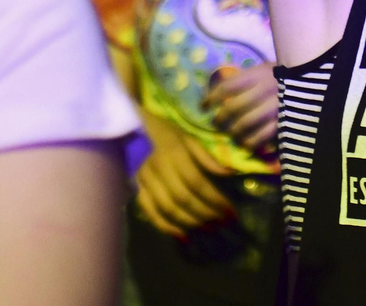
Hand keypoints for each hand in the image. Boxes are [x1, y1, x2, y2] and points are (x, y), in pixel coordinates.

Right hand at [134, 111, 235, 236]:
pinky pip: (151, 213)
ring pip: (168, 208)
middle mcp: (158, 168)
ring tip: (208, 229)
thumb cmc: (169, 134)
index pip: (197, 182)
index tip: (230, 211)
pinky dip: (166, 227)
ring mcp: (145, 181)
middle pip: (183, 198)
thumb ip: (208, 158)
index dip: (214, 199)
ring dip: (190, 222)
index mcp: (174, 153)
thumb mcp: (191, 138)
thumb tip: (229, 174)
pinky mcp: (137, 190)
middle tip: (221, 223)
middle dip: (205, 213)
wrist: (136, 131)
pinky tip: (183, 235)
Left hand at [207, 64, 279, 155]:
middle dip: (220, 118)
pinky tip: (246, 143)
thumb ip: (248, 77)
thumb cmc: (287, 75)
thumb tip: (222, 88)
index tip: (203, 106)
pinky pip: (260, 137)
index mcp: (259, 74)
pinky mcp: (284, 122)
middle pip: (233, 107)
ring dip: (233, 131)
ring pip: (244, 124)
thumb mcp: (268, 68)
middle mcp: (265, 89)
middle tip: (216, 122)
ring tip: (231, 133)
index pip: (227, 86)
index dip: (211, 97)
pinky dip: (249, 142)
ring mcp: (275, 107)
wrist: (317, 82)